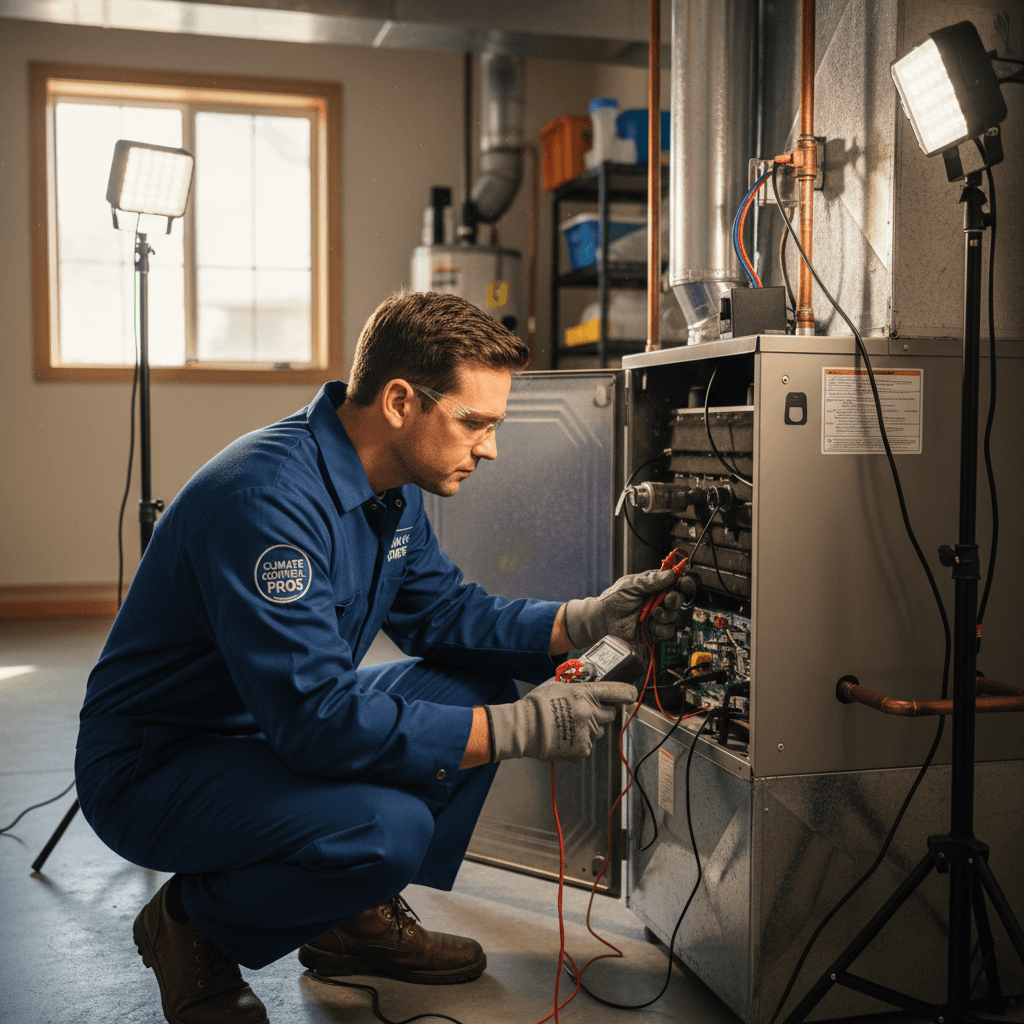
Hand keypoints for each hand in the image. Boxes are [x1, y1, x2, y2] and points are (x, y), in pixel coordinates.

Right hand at [487, 678, 637, 762]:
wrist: (525, 728)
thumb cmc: (538, 704)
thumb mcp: (557, 682)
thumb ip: (577, 678)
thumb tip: (591, 670)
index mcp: (585, 694)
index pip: (617, 692)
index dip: (628, 692)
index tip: (632, 694)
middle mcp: (590, 714)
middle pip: (611, 713)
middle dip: (603, 711)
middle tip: (587, 710)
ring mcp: (587, 733)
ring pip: (599, 730)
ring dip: (590, 726)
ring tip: (570, 723)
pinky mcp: (582, 749)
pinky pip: (589, 743)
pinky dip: (581, 740)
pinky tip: (566, 734)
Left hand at [563, 569, 685, 647]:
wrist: (603, 618)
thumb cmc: (614, 599)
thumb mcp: (631, 584)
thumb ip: (651, 580)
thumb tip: (670, 574)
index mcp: (656, 586)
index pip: (676, 583)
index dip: (683, 583)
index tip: (682, 583)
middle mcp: (659, 601)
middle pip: (679, 600)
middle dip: (675, 600)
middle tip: (666, 601)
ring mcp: (658, 616)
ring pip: (674, 617)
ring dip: (666, 616)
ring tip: (653, 614)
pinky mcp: (654, 631)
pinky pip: (667, 632)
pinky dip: (662, 629)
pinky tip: (651, 626)